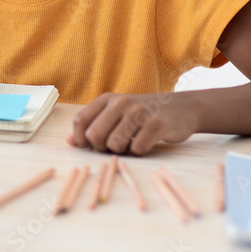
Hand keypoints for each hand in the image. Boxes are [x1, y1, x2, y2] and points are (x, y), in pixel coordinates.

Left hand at [66, 93, 198, 155]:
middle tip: (113, 147)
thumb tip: (69, 142)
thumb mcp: (115, 114)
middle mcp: (121, 102)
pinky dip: (139, 152)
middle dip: (101, 148)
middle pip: (94, 135)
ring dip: (121, 152)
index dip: (81, 139)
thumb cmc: (143, 114)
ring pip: (115, 144)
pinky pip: (137, 149)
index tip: (91, 146)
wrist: (181, 108)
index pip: (80, 121)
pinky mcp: (157, 124)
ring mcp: (139, 112)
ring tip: (131, 144)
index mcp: (107, 99)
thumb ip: (93, 125)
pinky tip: (145, 143)